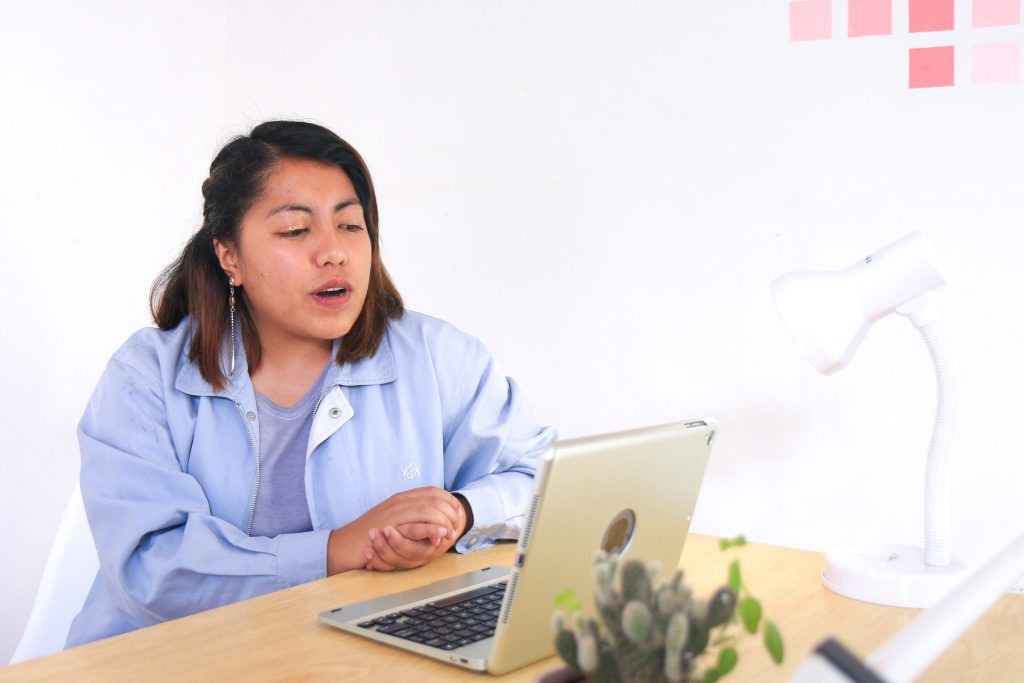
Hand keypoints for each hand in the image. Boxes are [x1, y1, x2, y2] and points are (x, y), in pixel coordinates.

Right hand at [327, 487, 462, 574]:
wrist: (345, 545)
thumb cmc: (368, 536)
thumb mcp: (392, 521)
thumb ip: (409, 517)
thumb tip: (431, 521)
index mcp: (401, 498)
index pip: (432, 491)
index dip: (449, 500)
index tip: (458, 512)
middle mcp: (399, 502)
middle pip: (435, 499)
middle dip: (451, 512)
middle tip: (456, 527)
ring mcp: (395, 513)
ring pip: (429, 510)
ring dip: (444, 522)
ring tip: (450, 533)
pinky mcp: (391, 528)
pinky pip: (416, 526)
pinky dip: (432, 530)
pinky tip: (440, 535)